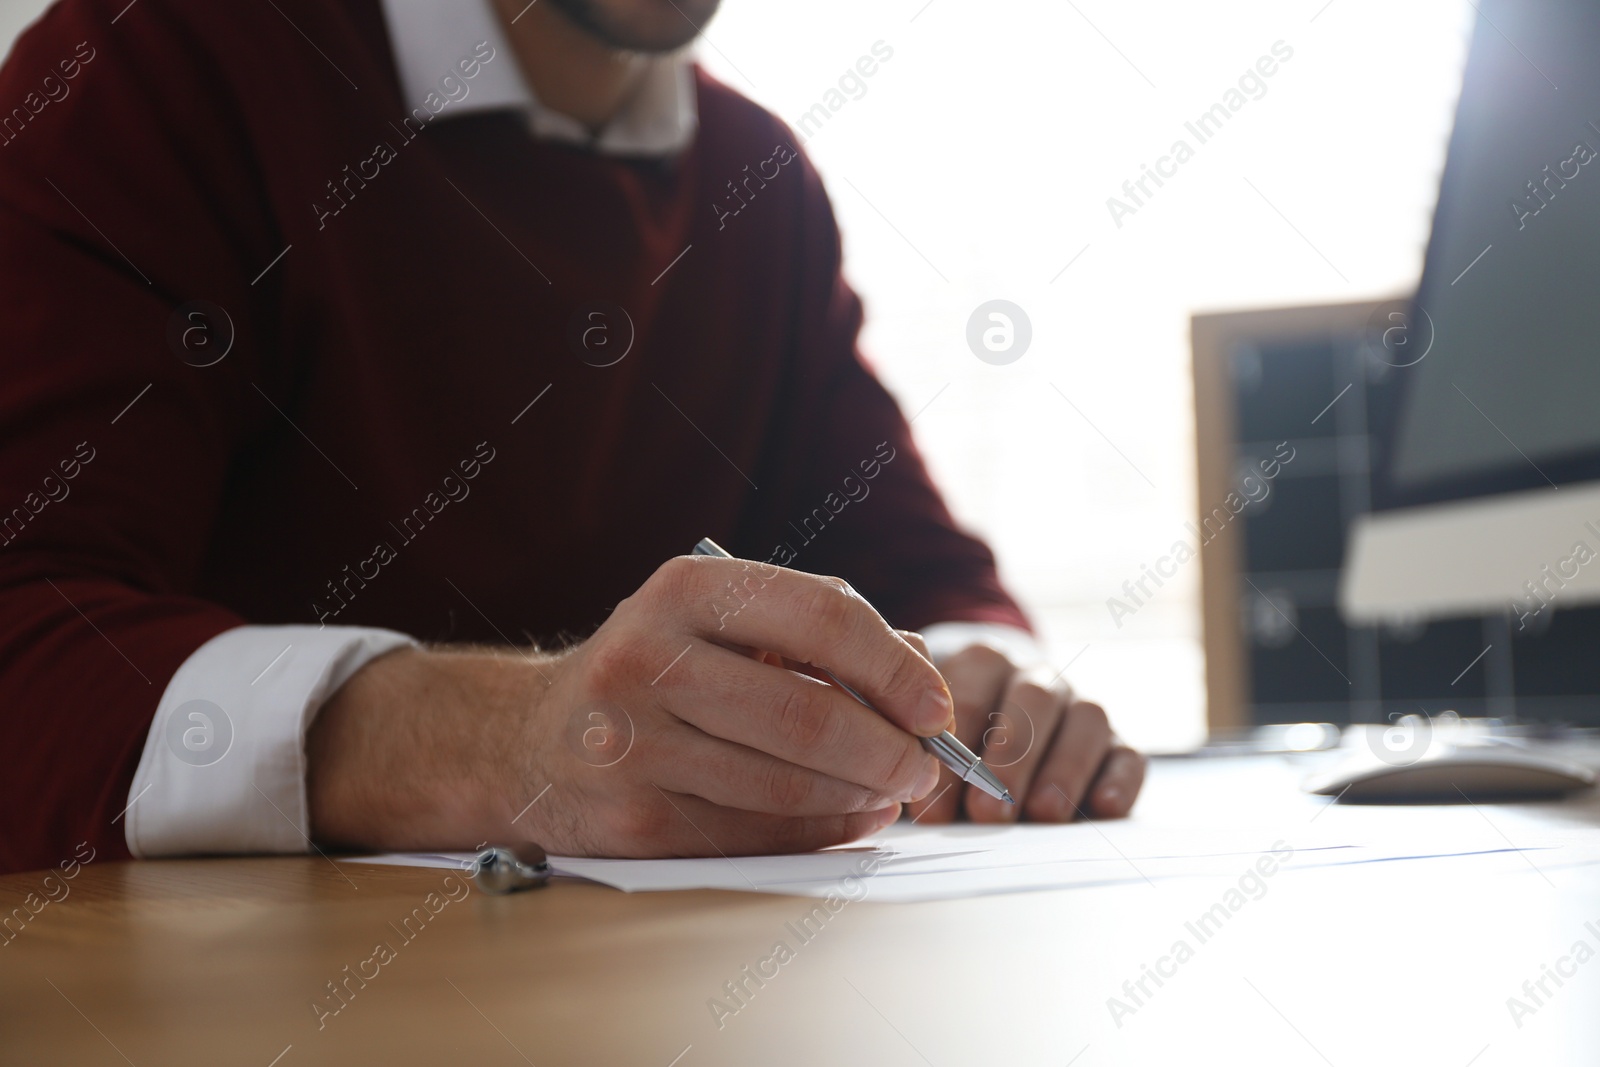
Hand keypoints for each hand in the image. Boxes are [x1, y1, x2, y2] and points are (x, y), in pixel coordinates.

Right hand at [307, 554, 952, 856]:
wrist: (529, 740)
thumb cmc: (654, 671)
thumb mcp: (713, 619)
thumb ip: (811, 634)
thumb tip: (918, 682)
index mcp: (684, 589)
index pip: (820, 616)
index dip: (894, 666)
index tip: (936, 706)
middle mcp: (648, 657)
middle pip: (807, 714)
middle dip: (887, 749)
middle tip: (923, 766)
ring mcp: (634, 744)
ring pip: (785, 785)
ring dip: (858, 797)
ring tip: (889, 792)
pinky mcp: (633, 820)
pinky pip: (753, 835)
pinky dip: (815, 832)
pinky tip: (844, 818)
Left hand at [902, 641, 1144, 823]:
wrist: (1000, 731)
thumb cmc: (951, 744)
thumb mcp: (926, 737)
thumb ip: (922, 755)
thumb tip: (924, 802)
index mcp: (984, 662)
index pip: (972, 688)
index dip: (954, 742)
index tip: (937, 796)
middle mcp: (1037, 678)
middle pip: (1033, 701)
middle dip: (1010, 758)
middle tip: (988, 811)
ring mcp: (1080, 708)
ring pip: (1086, 720)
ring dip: (1063, 768)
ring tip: (1042, 813)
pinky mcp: (1117, 744)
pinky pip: (1128, 754)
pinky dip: (1119, 780)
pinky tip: (1102, 807)